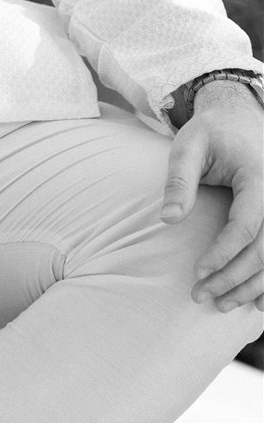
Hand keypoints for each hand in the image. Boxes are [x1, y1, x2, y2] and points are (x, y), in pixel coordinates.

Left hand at [161, 81, 263, 311]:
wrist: (240, 118)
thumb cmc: (211, 132)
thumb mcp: (188, 145)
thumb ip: (179, 180)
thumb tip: (168, 220)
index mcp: (258, 176)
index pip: (245, 225)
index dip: (222, 253)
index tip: (197, 272)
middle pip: (263, 248)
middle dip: (233, 277)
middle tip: (201, 295)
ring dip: (252, 286)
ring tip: (221, 304)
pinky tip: (256, 303)